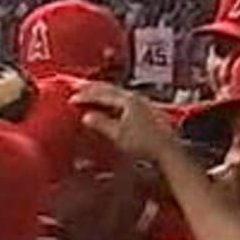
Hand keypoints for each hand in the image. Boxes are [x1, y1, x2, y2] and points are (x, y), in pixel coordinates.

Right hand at [73, 81, 190, 172]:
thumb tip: (86, 116)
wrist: (168, 151)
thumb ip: (101, 123)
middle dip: (93, 89)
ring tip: (93, 96)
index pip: (102, 94)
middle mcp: (136, 98)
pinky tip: (111, 107)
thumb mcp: (118, 135)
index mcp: (128, 100)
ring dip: (104, 94)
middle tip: (79, 89)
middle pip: (111, 89)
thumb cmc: (144, 143)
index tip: (72, 98)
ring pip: (118, 93)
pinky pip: (125, 101)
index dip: (85, 95)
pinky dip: (113, 101)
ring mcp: (143, 103)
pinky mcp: (148, 111)